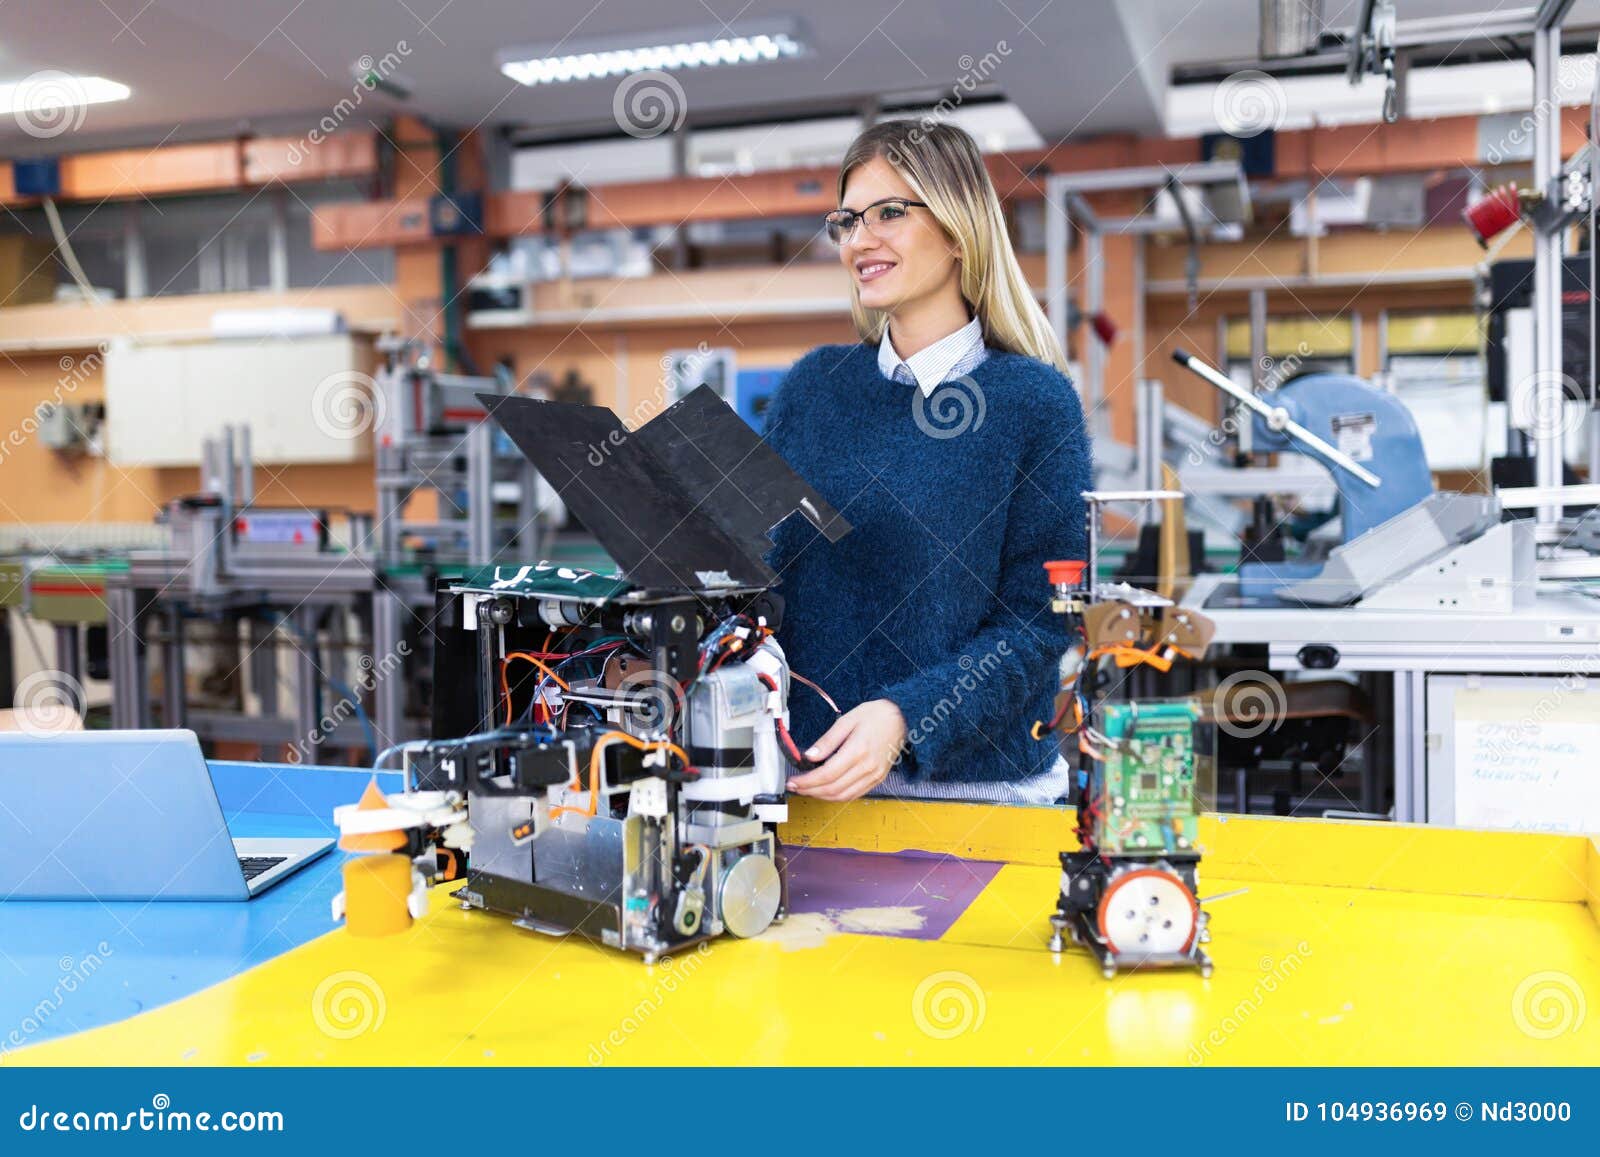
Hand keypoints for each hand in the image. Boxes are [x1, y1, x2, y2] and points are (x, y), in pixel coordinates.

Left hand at [786, 699, 907, 801]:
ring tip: (807, 790)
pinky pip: (854, 795)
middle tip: (795, 787)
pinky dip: (837, 797)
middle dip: (810, 791)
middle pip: (833, 788)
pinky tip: (826, 791)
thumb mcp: (847, 720)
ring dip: (822, 796)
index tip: (793, 781)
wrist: (902, 718)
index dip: (807, 781)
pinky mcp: (878, 779)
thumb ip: (827, 740)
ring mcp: (874, 775)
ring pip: (843, 796)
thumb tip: (809, 756)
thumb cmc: (876, 715)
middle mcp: (867, 767)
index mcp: (858, 750)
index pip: (826, 774)